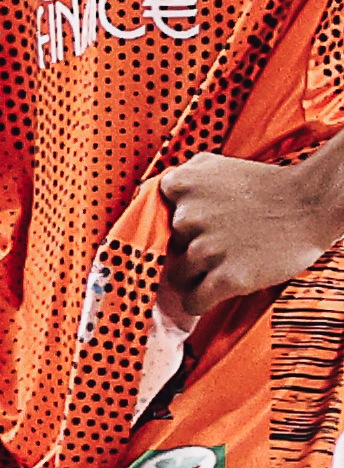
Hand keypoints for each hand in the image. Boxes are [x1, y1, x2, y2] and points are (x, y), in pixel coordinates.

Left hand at [153, 155, 337, 319]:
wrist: (311, 204)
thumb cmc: (268, 186)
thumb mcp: (217, 166)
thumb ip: (185, 175)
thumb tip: (158, 192)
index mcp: (183, 186)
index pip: (156, 211)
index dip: (176, 220)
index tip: (191, 225)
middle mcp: (188, 217)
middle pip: (170, 246)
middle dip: (190, 247)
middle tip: (219, 243)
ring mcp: (206, 249)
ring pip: (179, 275)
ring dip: (196, 276)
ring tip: (220, 267)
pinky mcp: (226, 278)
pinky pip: (194, 300)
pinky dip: (198, 302)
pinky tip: (210, 295)